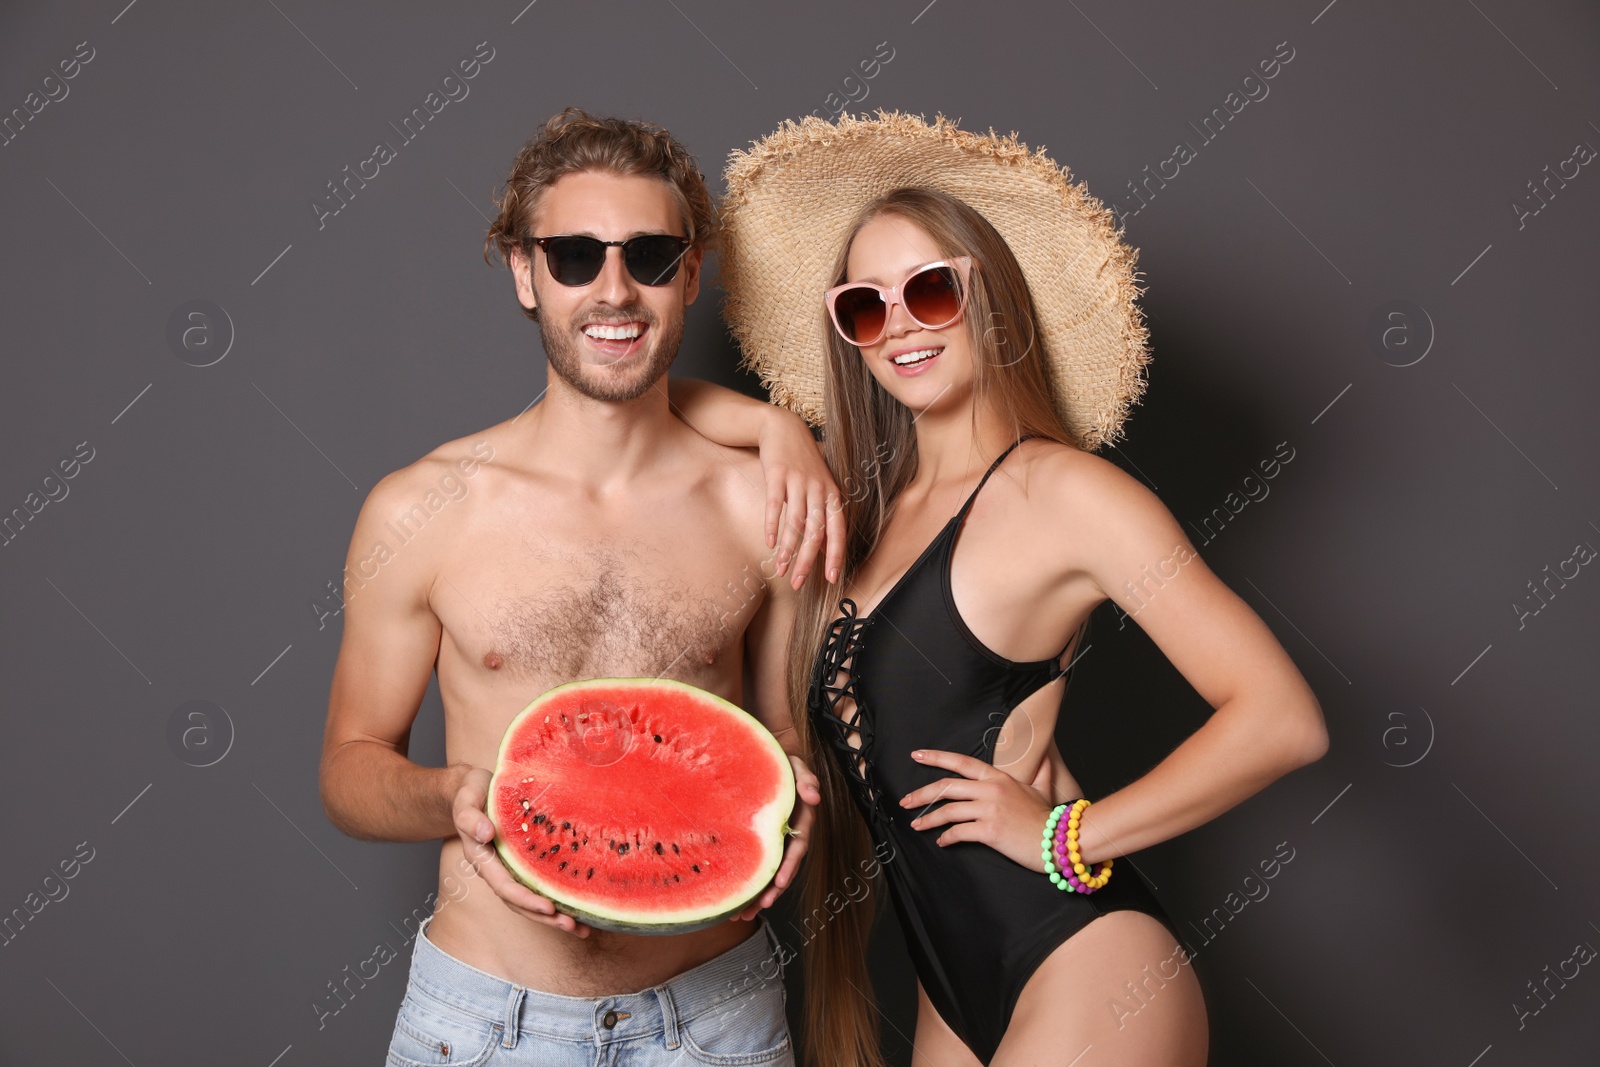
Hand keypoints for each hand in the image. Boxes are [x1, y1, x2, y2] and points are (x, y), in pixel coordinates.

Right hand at [451, 768, 590, 936]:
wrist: (475, 787)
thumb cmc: (470, 792)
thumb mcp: (465, 800)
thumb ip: (470, 817)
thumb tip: (485, 833)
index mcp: (483, 860)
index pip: (505, 887)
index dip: (526, 899)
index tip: (549, 907)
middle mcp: (498, 870)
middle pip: (520, 902)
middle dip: (545, 917)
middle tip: (572, 926)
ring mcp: (511, 868)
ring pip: (531, 898)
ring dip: (554, 916)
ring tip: (581, 928)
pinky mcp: (525, 861)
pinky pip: (540, 883)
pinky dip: (558, 896)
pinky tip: (579, 904)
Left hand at [731, 754, 822, 920]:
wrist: (764, 761)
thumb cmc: (782, 764)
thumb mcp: (795, 766)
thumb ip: (806, 779)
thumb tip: (814, 798)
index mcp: (801, 821)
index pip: (798, 847)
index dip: (790, 865)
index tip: (780, 881)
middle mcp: (789, 835)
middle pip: (783, 868)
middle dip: (773, 890)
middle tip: (759, 907)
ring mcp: (774, 841)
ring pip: (769, 872)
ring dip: (758, 894)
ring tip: (741, 915)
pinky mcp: (759, 843)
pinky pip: (756, 865)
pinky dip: (747, 883)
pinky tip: (732, 899)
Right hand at [757, 410, 844, 588]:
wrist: (783, 428)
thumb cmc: (803, 462)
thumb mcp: (819, 485)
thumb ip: (824, 514)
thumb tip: (827, 546)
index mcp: (832, 494)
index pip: (838, 530)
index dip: (835, 555)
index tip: (830, 578)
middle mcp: (818, 489)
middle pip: (816, 532)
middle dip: (807, 561)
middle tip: (797, 583)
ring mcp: (798, 481)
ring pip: (795, 523)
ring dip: (787, 550)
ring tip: (780, 569)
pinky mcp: (778, 475)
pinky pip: (776, 506)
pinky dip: (772, 526)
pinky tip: (768, 543)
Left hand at [898, 749, 1056, 872]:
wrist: (1061, 842)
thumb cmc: (1048, 818)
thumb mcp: (1042, 790)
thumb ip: (1040, 772)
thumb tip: (1046, 756)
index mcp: (999, 777)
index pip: (962, 762)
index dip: (937, 757)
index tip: (917, 755)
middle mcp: (991, 789)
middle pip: (947, 787)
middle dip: (921, 793)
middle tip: (906, 801)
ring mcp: (990, 809)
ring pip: (948, 810)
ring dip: (928, 819)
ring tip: (917, 825)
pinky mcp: (990, 830)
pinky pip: (959, 832)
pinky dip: (946, 837)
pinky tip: (942, 842)